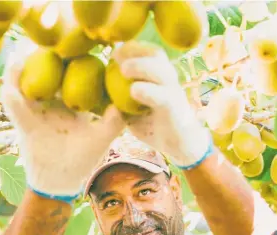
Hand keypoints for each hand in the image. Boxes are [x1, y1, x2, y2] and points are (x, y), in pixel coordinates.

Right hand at [0, 51, 124, 197]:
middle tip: (56, 47)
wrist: (61, 181)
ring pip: (25, 84)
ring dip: (24, 68)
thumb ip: (114, 122)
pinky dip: (12, 90)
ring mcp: (35, 112)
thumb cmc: (83, 161)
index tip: (82, 52)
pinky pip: (13, 103)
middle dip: (47, 60)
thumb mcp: (101, 139)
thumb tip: (127, 104)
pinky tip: (16, 78)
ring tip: (30, 54)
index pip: (70, 78)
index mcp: (70, 106)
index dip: (73, 64)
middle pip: (46, 75)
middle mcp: (51, 105)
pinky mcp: (22, 122)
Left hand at [113, 42, 212, 168]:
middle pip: (155, 53)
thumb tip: (98, 90)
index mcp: (159, 76)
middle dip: (135, 50)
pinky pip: (163, 96)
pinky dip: (148, 91)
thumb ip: (120, 100)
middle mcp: (168, 80)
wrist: (179, 145)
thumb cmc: (154, 125)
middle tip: (115, 55)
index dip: (130, 48)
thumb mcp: (132, 111)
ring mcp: (173, 92)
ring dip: (142, 66)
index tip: (112, 52)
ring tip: (124, 70)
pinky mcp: (174, 108)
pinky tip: (134, 91)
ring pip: (161, 71)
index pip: (147, 52)